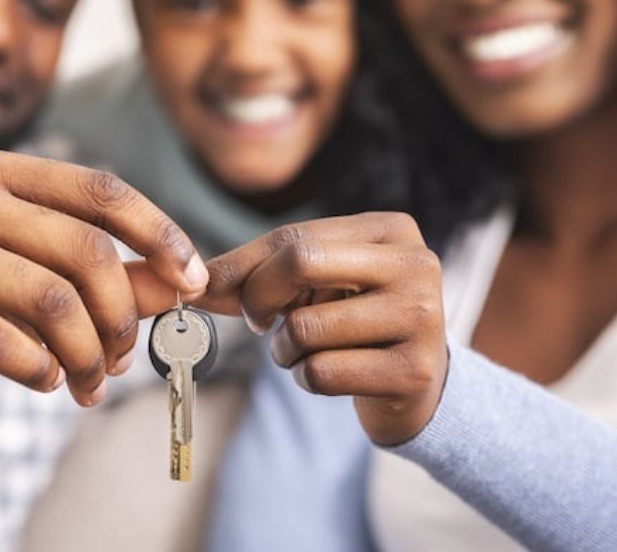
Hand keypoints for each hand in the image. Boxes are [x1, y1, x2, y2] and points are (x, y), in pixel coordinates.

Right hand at [0, 150, 207, 413]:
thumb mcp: (43, 281)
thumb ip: (113, 278)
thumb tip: (185, 286)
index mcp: (4, 174)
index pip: (102, 192)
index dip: (160, 235)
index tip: (195, 284)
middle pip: (84, 253)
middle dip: (120, 318)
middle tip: (122, 361)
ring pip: (51, 302)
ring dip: (86, 356)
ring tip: (89, 385)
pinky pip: (3, 342)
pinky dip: (40, 370)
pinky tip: (45, 382)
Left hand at [204, 212, 447, 445]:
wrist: (419, 387)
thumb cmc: (355, 324)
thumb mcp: (317, 286)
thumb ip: (260, 275)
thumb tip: (196, 283)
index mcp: (390, 229)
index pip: (294, 237)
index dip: (241, 266)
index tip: (209, 290)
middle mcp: (415, 264)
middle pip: (300, 263)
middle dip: (258, 298)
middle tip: (258, 322)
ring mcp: (421, 317)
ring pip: (305, 328)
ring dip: (285, 350)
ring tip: (306, 353)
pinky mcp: (414, 371)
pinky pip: (322, 373)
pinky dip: (306, 379)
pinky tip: (331, 376)